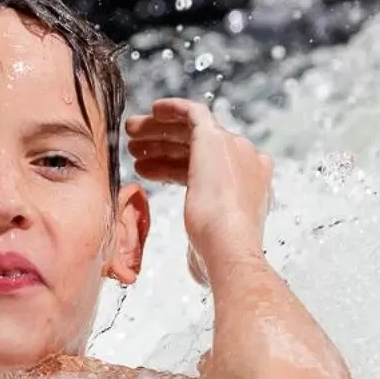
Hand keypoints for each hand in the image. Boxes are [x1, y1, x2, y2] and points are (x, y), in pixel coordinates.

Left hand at [125, 98, 272, 283]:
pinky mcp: (216, 139)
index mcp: (250, 185)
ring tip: (129, 138)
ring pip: (192, 131)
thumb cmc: (218, 256)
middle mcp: (247, 161)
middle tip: (134, 147)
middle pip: (198, 148)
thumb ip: (205, 246)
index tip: (145, 168)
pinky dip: (174, 109)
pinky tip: (152, 111)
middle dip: (164, 145)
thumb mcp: (210, 247)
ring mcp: (234, 148)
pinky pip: (194, 113)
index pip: (205, 168)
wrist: (229, 247)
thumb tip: (199, 270)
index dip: (172, 166)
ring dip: (159, 132)